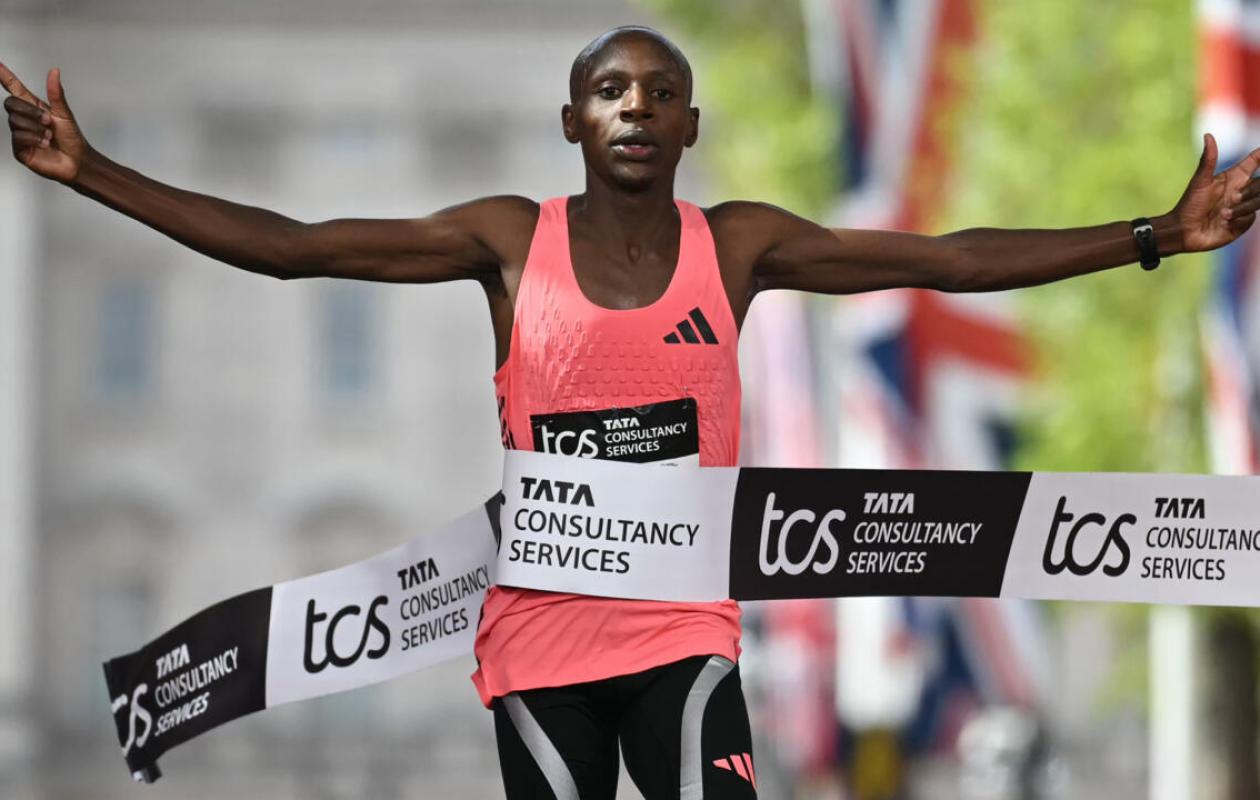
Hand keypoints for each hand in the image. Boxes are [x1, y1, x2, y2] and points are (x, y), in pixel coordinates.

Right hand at [1, 64, 91, 183]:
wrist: (77, 162)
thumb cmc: (72, 139)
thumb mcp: (64, 114)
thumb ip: (56, 93)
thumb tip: (54, 71)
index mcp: (34, 107)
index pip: (14, 88)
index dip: (4, 76)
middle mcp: (24, 119)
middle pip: (10, 103)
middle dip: (30, 111)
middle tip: (49, 121)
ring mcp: (20, 134)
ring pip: (14, 121)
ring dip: (36, 128)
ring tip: (49, 136)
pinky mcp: (19, 149)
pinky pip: (17, 137)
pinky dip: (33, 138)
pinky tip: (44, 144)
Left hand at [1171, 132, 1259, 252]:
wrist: (1183, 231)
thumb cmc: (1189, 204)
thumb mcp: (1200, 181)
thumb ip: (1208, 160)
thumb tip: (1208, 135)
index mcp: (1233, 178)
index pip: (1255, 161)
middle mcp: (1241, 191)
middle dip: (1251, 191)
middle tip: (1232, 198)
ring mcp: (1242, 207)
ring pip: (1259, 201)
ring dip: (1243, 207)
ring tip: (1223, 214)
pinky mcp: (1242, 223)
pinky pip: (1251, 218)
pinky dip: (1239, 219)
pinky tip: (1224, 223)